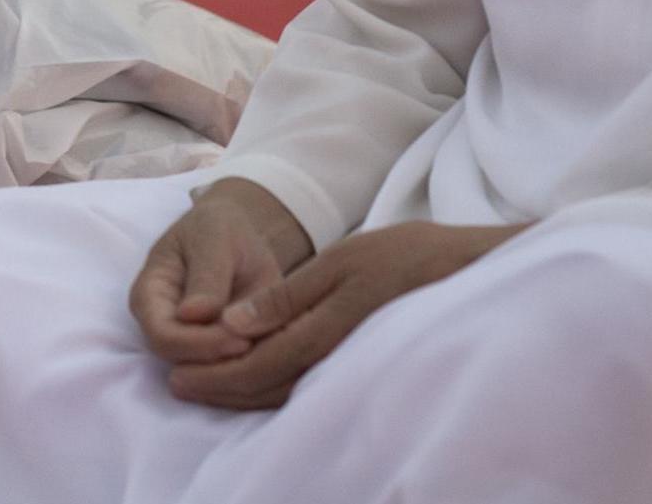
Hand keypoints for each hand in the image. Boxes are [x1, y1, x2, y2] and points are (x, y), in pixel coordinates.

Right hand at [129, 180, 295, 371]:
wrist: (239, 236)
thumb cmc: (219, 228)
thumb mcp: (214, 237)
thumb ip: (206, 274)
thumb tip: (191, 315)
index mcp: (149, 298)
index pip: (163, 337)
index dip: (199, 345)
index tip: (241, 337)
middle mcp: (165, 328)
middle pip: (186, 366)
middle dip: (226, 361)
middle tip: (264, 342)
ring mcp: (190, 346)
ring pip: (213, 378)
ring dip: (246, 369)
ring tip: (276, 340)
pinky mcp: (219, 356)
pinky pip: (236, 375)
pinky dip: (261, 368)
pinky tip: (281, 347)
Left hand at [162, 221, 522, 410]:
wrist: (473, 273)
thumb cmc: (409, 258)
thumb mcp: (343, 262)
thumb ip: (289, 297)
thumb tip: (233, 323)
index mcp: (326, 332)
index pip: (257, 366)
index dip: (216, 376)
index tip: (178, 378)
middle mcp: (336, 360)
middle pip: (267, 387)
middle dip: (221, 390)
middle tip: (179, 389)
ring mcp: (351, 368)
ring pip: (286, 392)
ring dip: (243, 392)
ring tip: (208, 386)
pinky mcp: (362, 364)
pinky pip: (309, 385)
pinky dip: (275, 386)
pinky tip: (259, 379)